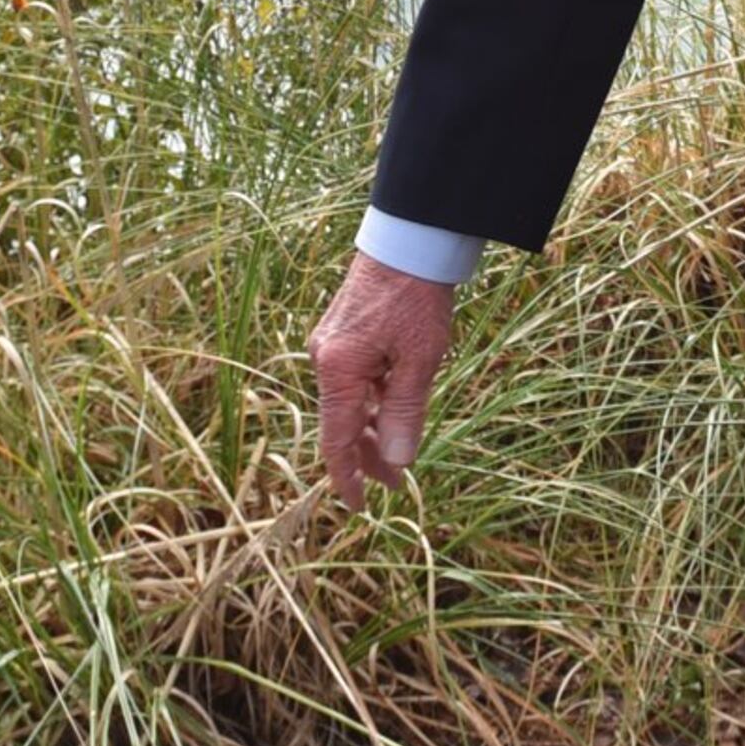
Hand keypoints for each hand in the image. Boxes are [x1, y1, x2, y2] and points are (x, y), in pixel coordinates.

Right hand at [309, 254, 457, 505]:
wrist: (410, 238)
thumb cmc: (417, 296)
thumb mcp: (419, 359)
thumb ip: (404, 412)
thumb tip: (395, 461)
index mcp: (337, 369)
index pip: (335, 440)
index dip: (346, 478)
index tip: (359, 507)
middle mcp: (325, 358)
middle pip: (340, 423)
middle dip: (365, 457)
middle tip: (395, 483)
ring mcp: (332, 344)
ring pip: (348, 402)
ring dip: (370, 430)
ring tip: (397, 453)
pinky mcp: (344, 332)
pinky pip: (353, 380)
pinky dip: (371, 401)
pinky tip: (392, 409)